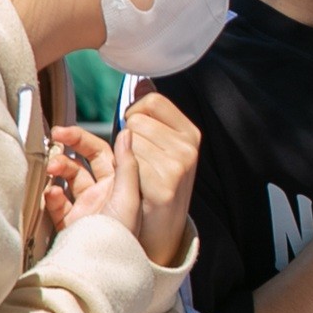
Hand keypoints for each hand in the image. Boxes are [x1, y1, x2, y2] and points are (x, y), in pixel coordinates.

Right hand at [45, 126, 140, 237]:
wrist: (104, 265)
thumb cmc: (122, 232)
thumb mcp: (129, 194)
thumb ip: (127, 163)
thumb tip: (128, 133)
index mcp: (119, 184)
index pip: (100, 153)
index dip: (82, 139)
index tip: (65, 132)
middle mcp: (102, 194)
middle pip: (80, 163)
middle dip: (65, 150)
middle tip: (52, 141)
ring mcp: (85, 208)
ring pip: (65, 180)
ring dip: (57, 171)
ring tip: (52, 169)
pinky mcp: (70, 223)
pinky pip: (57, 204)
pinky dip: (52, 196)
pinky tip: (52, 193)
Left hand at [122, 81, 201, 265]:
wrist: (162, 229)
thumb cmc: (155, 182)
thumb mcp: (161, 145)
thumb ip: (152, 114)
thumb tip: (143, 83)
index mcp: (189, 133)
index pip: (152, 101)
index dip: (136, 112)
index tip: (135, 129)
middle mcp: (188, 146)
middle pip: (136, 119)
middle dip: (127, 136)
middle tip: (138, 159)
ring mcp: (179, 165)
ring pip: (130, 139)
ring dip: (123, 156)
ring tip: (137, 174)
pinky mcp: (164, 184)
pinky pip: (129, 161)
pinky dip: (123, 173)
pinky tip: (136, 185)